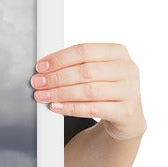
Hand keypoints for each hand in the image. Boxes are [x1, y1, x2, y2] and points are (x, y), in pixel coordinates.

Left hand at [31, 43, 145, 141]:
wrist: (127, 116)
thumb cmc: (106, 89)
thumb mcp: (97, 72)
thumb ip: (77, 65)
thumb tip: (45, 69)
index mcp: (118, 52)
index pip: (85, 50)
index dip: (60, 58)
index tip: (41, 66)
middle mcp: (127, 69)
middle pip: (85, 70)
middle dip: (56, 77)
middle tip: (38, 82)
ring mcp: (129, 91)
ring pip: (88, 90)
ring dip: (60, 93)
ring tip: (42, 95)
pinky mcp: (125, 112)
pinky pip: (93, 109)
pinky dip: (70, 108)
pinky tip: (56, 107)